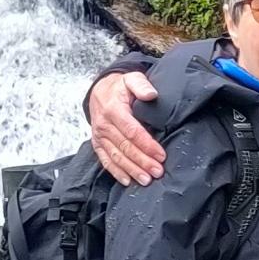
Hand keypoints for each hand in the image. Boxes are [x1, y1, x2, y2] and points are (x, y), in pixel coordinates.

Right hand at [90, 69, 165, 185]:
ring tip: (146, 180)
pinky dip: (116, 172)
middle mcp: (104, 125)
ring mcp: (99, 136)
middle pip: (125, 147)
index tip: (160, 155)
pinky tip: (127, 181)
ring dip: (132, 170)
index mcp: (113, 109)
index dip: (147, 145)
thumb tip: (151, 94)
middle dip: (142, 161)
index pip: (132, 131)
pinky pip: (105, 160)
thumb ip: (141, 84)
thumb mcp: (131, 78)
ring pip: (116, 156)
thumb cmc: (119, 87)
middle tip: (158, 172)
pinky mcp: (97, 144)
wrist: (100, 91)